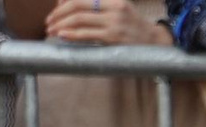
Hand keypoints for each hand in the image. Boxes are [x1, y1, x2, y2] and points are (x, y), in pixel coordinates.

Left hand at [44, 0, 170, 46]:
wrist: (157, 44)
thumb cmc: (134, 29)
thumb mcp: (118, 12)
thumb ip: (96, 8)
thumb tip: (64, 3)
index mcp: (114, 1)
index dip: (63, 4)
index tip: (54, 13)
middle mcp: (114, 9)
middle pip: (77, 6)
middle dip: (58, 14)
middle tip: (48, 23)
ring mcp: (114, 24)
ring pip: (79, 20)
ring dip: (61, 25)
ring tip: (52, 31)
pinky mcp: (114, 38)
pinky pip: (87, 35)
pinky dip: (72, 35)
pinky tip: (62, 35)